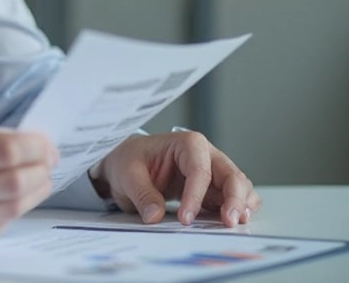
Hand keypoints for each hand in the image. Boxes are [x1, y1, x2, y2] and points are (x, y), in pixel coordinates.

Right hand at [0, 101, 57, 250]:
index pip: (6, 151)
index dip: (34, 147)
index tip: (44, 143)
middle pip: (16, 182)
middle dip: (42, 169)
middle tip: (49, 160)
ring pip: (14, 207)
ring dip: (37, 191)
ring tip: (41, 177)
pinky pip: (0, 226)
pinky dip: (16, 209)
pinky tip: (18, 196)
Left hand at [89, 130, 261, 226]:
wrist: (128, 164)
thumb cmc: (129, 161)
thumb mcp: (127, 174)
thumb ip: (142, 194)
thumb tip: (154, 215)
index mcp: (186, 143)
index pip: (199, 170)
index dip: (196, 196)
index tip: (185, 219)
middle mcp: (206, 155)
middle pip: (231, 175)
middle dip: (234, 199)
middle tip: (228, 222)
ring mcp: (213, 172)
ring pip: (239, 187)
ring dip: (240, 205)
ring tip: (234, 223)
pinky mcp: (213, 189)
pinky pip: (233, 198)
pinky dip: (237, 209)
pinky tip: (232, 221)